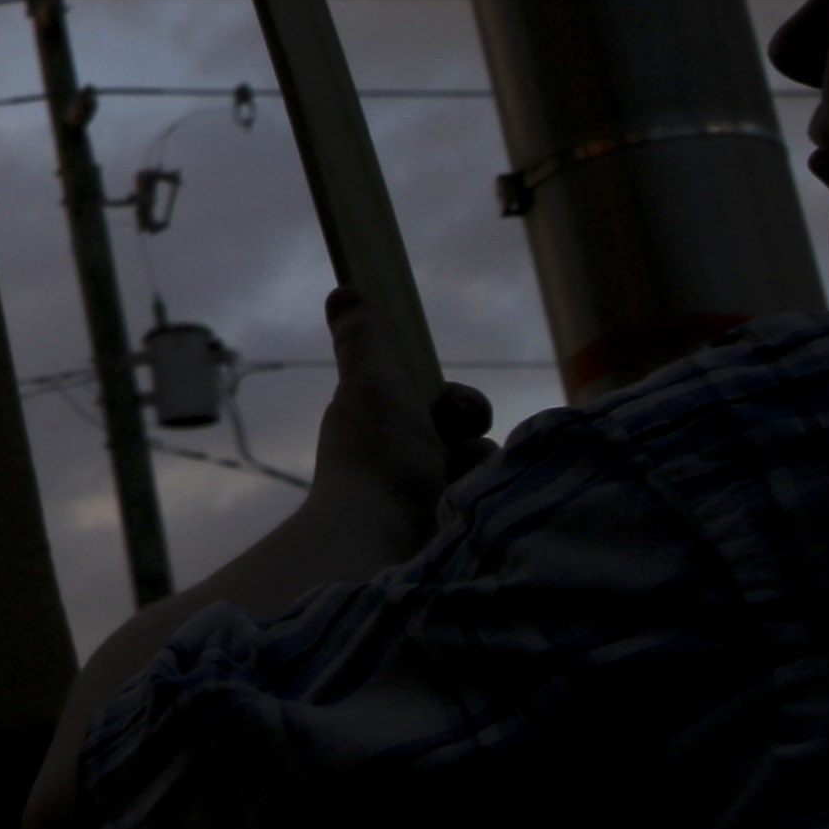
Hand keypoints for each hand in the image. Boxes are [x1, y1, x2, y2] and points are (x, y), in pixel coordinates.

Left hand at [312, 286, 494, 543]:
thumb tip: (343, 289)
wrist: (380, 539)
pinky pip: (486, 503)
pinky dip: (483, 501)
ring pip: (479, 467)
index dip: (452, 399)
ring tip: (456, 486)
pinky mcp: (444, 532)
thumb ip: (361, 338)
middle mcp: (398, 459)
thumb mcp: (369, 381)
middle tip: (454, 445)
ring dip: (477, 470)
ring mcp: (421, 499)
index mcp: (377, 423)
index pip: (436, 401)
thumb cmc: (375, 454)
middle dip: (470, 431)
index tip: (446, 405)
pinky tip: (470, 509)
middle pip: (463, 432)